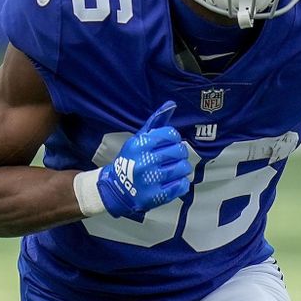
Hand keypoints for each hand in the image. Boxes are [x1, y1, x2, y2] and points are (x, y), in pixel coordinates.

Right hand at [97, 101, 191, 219]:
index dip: (174, 138)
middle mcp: (145, 161)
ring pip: (184, 168)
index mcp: (140, 145)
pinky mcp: (156, 196)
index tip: (169, 144)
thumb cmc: (131, 161)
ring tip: (173, 170)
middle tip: (173, 158)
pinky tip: (172, 182)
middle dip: (179, 154)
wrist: (116, 189)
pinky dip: (181, 183)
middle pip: (180, 151)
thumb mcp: (139, 139)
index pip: (171, 134)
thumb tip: (171, 104)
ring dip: (182, 169)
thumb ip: (156, 122)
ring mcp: (151, 180)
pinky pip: (182, 186)